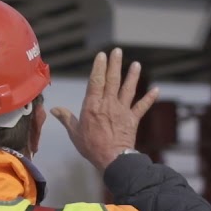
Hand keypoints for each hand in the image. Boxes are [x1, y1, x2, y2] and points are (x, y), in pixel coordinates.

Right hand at [50, 47, 159, 171]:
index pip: (96, 81)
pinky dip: (149, 98)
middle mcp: (108, 104)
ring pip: (128, 89)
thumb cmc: (91, 146)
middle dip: (115, 64)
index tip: (102, 55)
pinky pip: (142, 107)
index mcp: (93, 106)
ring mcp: (122, 111)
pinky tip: (156, 89)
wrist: (112, 158)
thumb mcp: (74, 132)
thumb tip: (54, 109)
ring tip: (136, 64)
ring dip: (133, 76)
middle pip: (112, 80)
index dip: (99, 67)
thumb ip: (66, 118)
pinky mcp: (132, 119)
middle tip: (117, 51)